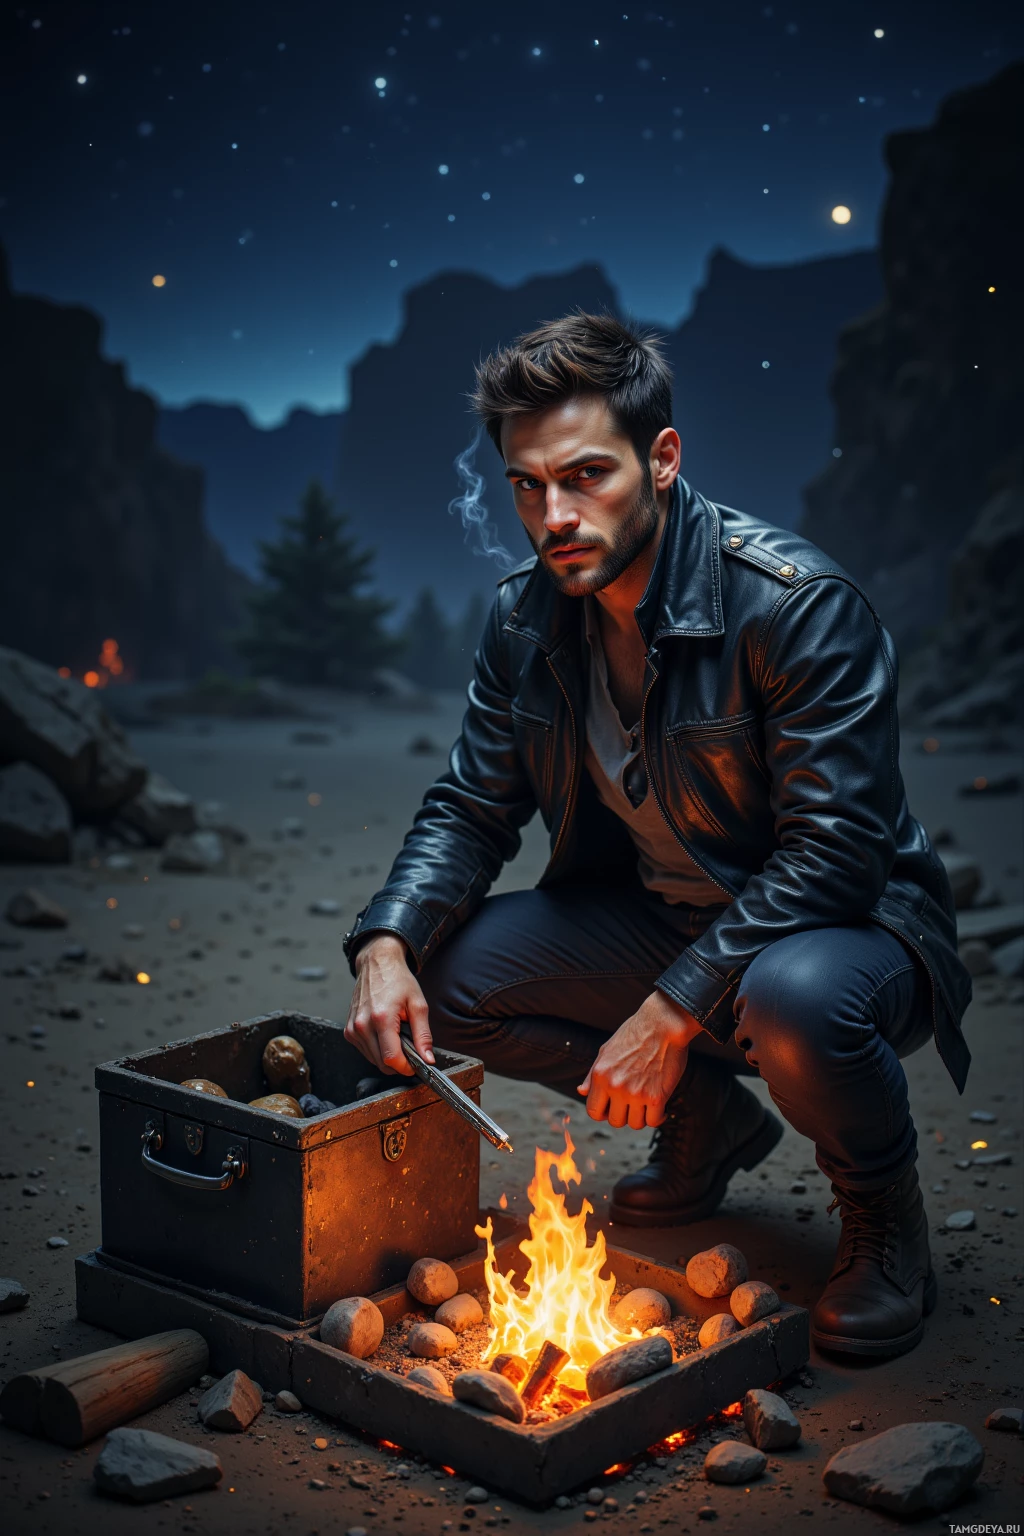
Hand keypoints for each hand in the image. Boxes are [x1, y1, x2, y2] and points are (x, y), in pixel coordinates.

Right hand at [344, 935, 433, 1075]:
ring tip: (396, 1035)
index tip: (415, 1064)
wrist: (377, 964)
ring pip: (373, 1060)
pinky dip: (377, 1049)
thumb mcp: (418, 1005)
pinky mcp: (348, 1031)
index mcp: (381, 1019)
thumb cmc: (397, 980)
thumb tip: (427, 1059)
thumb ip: (423, 1035)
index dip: (406, 1067)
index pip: (391, 1059)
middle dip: (399, 1063)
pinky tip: (384, 1034)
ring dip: (387, 1056)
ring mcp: (353, 1029)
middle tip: (409, 1048)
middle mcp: (362, 1025)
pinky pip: (365, 1051)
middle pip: (382, 1063)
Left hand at [578, 990, 701, 1128]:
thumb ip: (593, 1075)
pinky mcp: (657, 1096)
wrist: (662, 1024)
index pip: (593, 1112)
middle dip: (623, 1115)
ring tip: (646, 1104)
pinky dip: (658, 1117)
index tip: (613, 1107)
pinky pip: (654, 1121)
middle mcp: (616, 1087)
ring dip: (641, 1116)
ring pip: (635, 1124)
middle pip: (615, 1122)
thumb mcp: (606, 1050)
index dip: (603, 1113)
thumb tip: (581, 1092)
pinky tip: (659, 1107)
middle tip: (632, 1103)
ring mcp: (636, 1093)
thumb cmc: (635, 1034)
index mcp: (601, 1076)